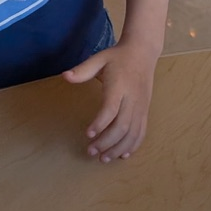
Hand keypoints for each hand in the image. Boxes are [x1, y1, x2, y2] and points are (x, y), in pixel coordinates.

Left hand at [63, 41, 156, 162]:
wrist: (143, 52)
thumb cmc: (117, 57)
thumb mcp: (99, 58)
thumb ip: (83, 70)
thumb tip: (65, 76)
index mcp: (120, 85)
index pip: (111, 109)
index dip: (100, 124)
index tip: (87, 134)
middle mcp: (133, 98)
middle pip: (122, 126)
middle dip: (107, 142)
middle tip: (91, 152)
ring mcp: (141, 106)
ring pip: (133, 133)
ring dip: (119, 148)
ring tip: (104, 158)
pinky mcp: (145, 110)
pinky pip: (142, 131)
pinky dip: (133, 145)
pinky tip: (123, 155)